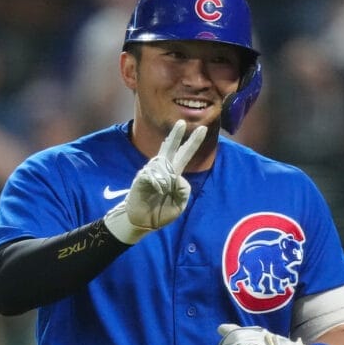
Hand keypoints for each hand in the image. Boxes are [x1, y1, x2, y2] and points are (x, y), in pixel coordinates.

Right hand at [104, 119, 206, 243]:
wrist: (142, 222)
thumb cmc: (160, 212)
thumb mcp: (179, 205)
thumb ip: (183, 191)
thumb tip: (177, 177)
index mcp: (174, 174)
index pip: (185, 154)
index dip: (193, 142)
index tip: (202, 129)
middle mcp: (162, 169)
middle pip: (170, 147)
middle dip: (176, 135)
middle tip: (182, 121)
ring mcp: (150, 171)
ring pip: (164, 166)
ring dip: (167, 180)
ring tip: (162, 193)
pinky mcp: (141, 177)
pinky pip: (154, 176)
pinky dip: (158, 185)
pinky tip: (157, 191)